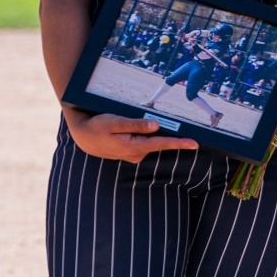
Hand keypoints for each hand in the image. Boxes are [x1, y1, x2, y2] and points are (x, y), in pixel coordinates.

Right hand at [64, 109, 197, 162]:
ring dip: (153, 134)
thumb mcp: (114, 122)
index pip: (161, 144)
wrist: (82, 136)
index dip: (179, 143)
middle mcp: (136, 154)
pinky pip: (144, 143)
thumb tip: (156, 126)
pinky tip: (140, 128)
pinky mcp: (131, 151)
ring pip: (150, 142)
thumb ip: (135, 124)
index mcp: (133, 147)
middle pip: (158, 142)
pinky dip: (146, 136)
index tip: (195, 144)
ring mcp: (133, 154)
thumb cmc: (96, 127)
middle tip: (172, 125)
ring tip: (141, 124)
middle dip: (168, 134)